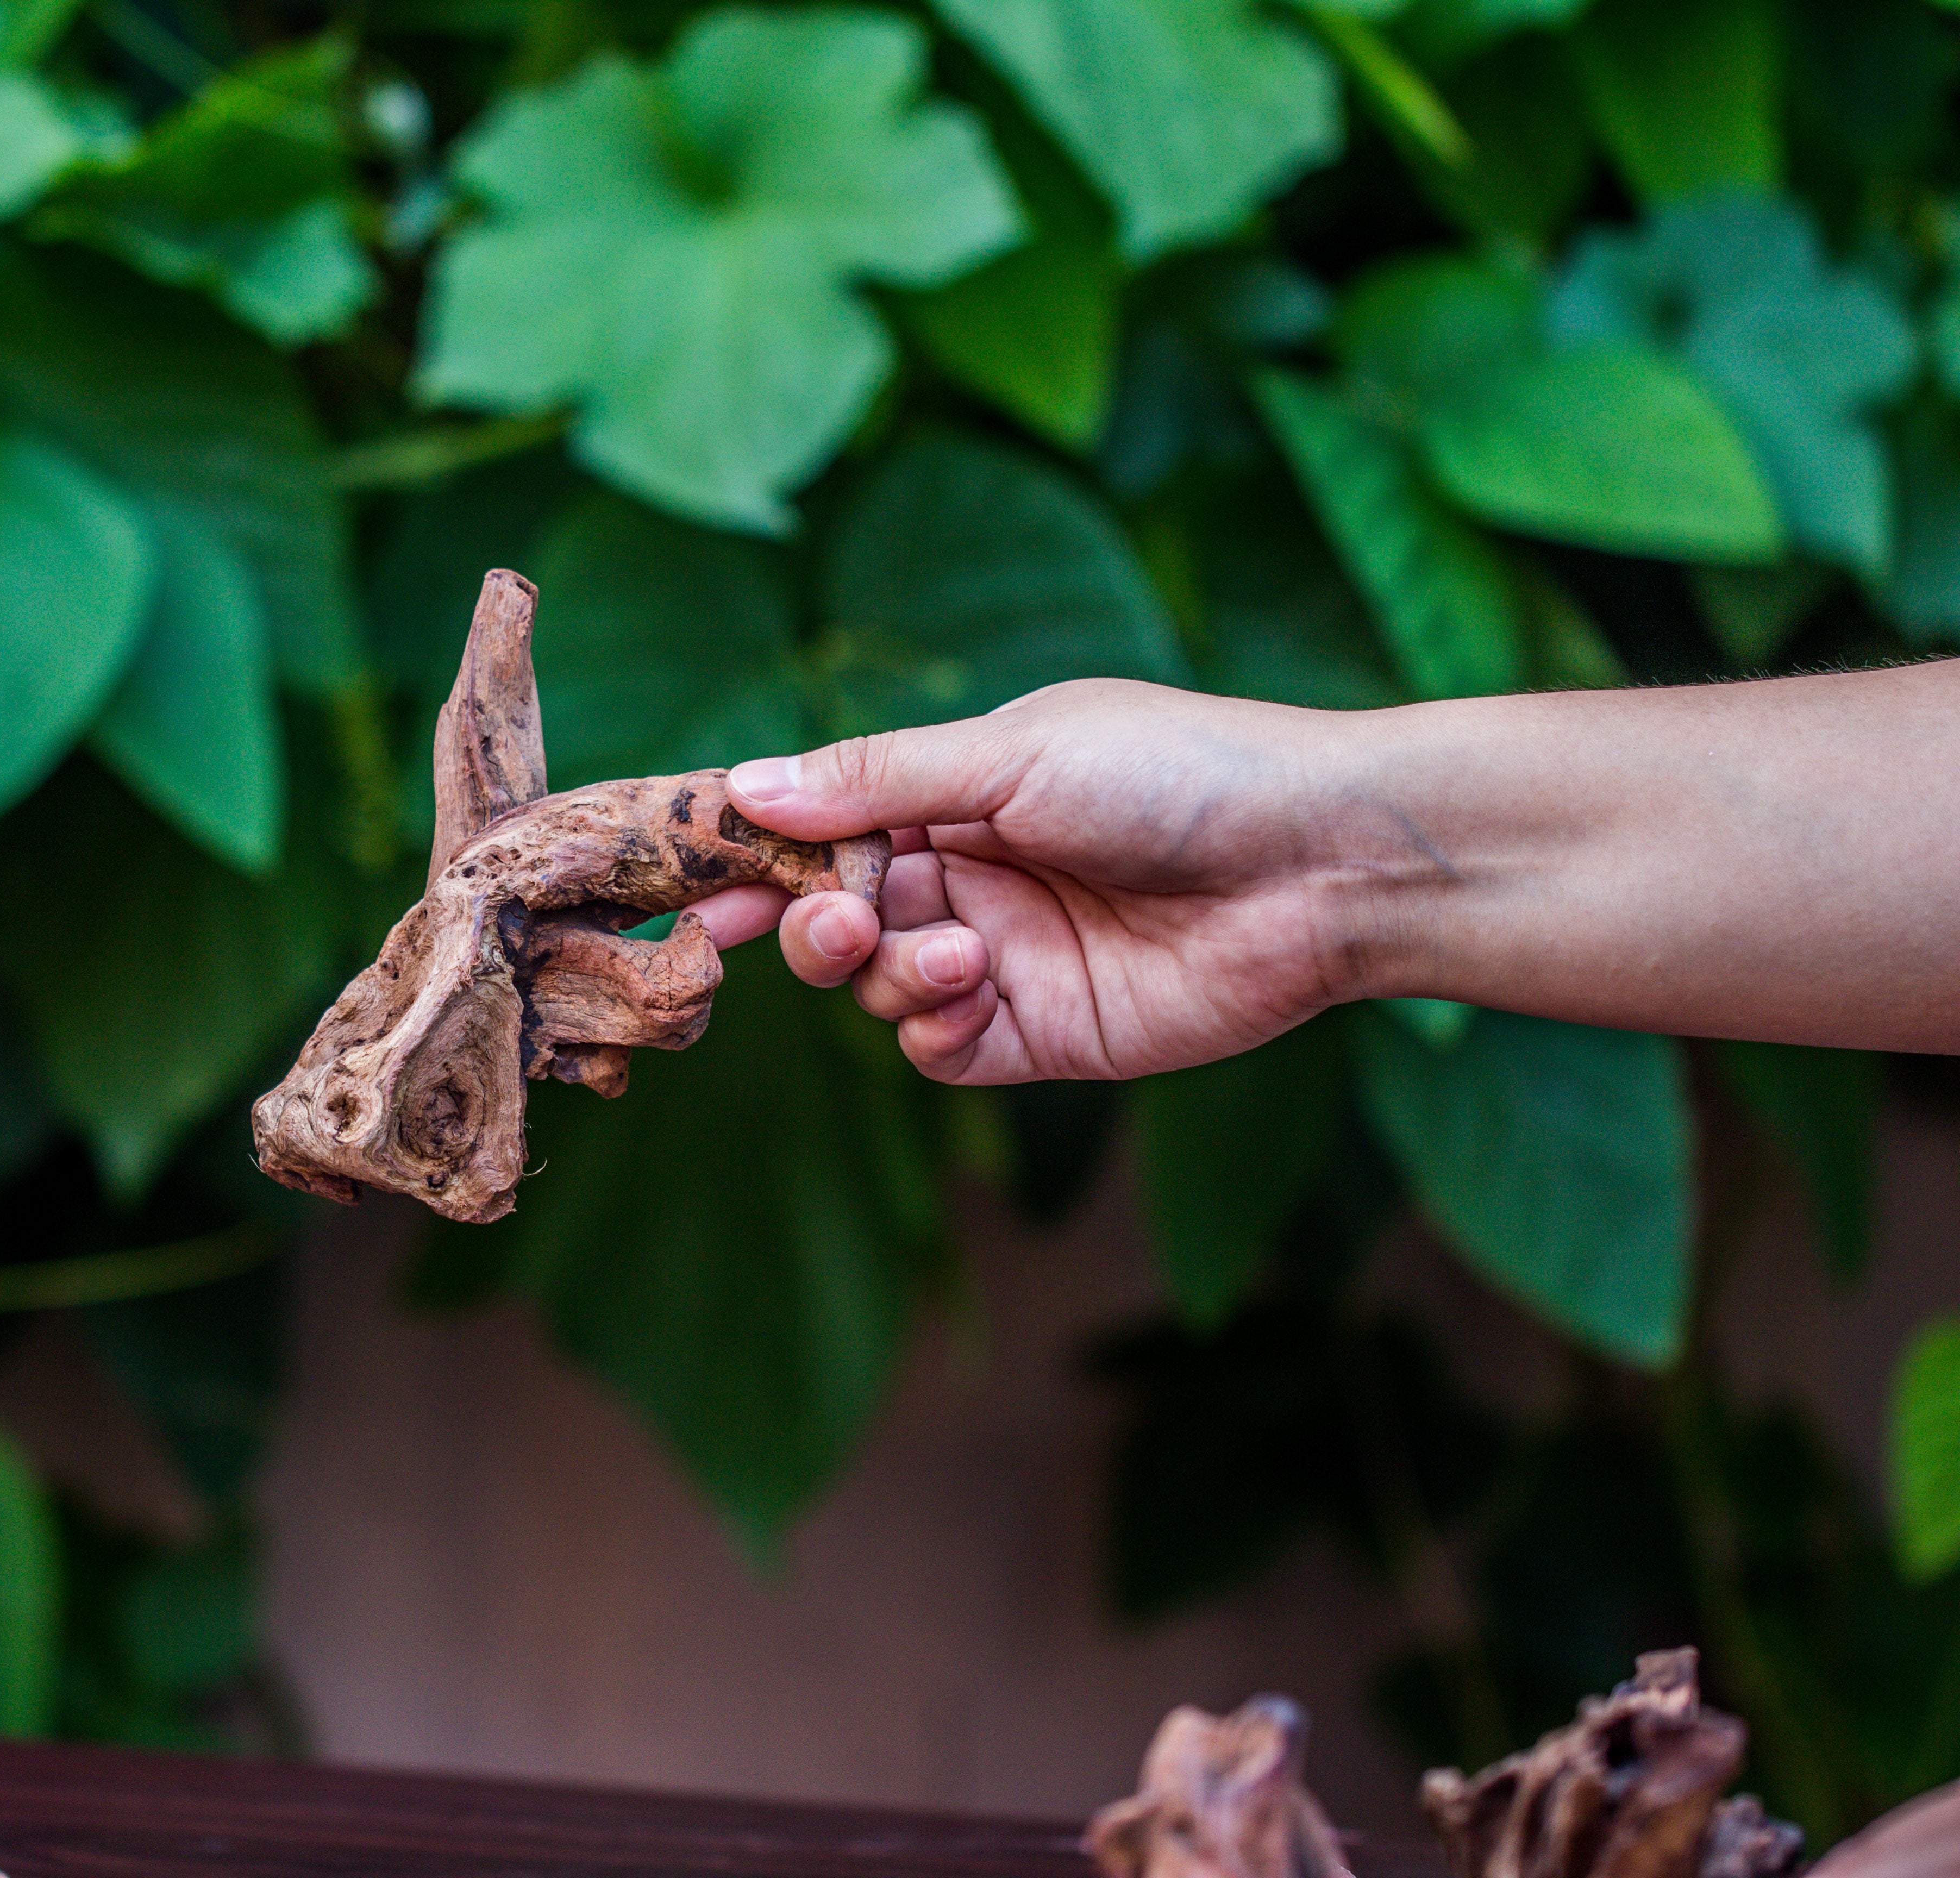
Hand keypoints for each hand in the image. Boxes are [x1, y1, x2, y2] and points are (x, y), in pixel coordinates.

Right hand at [690, 680, 1405, 1083]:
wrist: (1320, 861)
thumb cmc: (1180, 774)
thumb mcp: (1014, 752)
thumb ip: (876, 780)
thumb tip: (745, 786)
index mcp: (955, 792)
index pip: (822, 824)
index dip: (754, 850)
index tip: (694, 875)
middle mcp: (968, 875)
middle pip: (832, 913)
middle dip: (807, 921)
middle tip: (819, 922)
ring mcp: (1003, 958)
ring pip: (877, 988)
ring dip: (886, 972)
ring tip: (949, 949)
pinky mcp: (1043, 1034)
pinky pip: (940, 1050)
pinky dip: (929, 1027)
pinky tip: (967, 991)